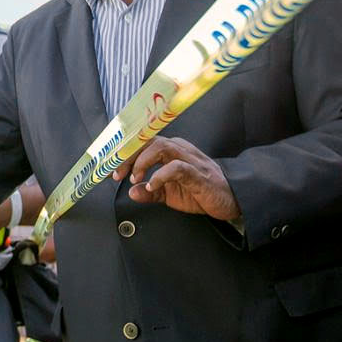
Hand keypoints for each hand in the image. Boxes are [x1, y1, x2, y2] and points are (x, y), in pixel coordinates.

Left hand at [112, 137, 240, 220]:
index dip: (124, 154)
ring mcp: (189, 159)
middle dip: (128, 156)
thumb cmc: (200, 192)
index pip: (143, 144)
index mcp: (171, 151)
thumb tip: (132, 193)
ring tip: (134, 178)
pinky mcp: (198, 173)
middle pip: (148, 142)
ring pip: (161, 147)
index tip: (111, 168)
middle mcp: (179, 150)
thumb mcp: (170, 194)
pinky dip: (160, 175)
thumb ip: (150, 192)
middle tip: (117, 174)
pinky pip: (176, 167)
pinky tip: (153, 186)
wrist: (231, 200)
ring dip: (142, 162)